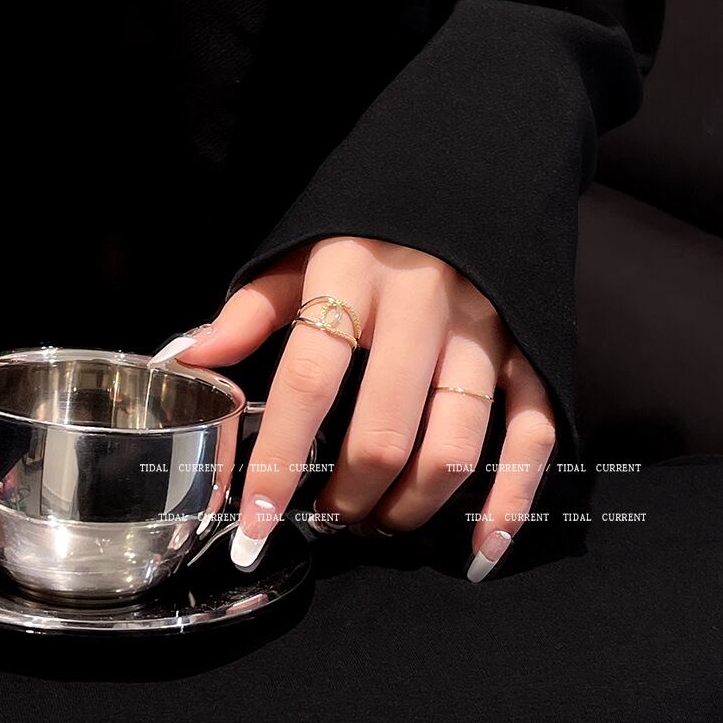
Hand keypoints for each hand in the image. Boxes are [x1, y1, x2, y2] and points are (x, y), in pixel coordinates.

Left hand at [163, 237, 555, 581]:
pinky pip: (532, 436)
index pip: (306, 384)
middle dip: (349, 497)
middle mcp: (422, 310)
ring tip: (381, 520)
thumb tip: (189, 358)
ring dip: (412, 504)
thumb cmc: (372, 223)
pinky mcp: (529, 352)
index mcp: (354, 277)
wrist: (467, 173)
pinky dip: (512, 501)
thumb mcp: (303, 250)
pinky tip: (482, 549)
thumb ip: (251, 309)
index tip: (254, 523)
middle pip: (384, 433)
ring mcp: (484, 334)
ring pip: (456, 446)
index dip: (276, 463)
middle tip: (328, 516)